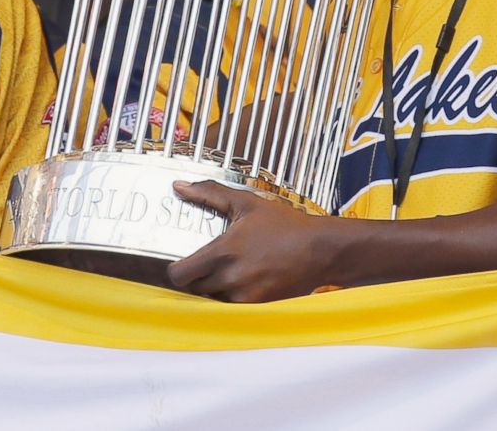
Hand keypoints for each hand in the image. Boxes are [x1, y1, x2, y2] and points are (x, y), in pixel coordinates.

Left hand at [165, 180, 331, 301]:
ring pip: (212, 300)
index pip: (180, 274)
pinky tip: (243, 282)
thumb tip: (179, 187)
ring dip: (213, 290)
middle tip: (204, 266)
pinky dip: (232, 298)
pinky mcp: (258, 308)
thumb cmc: (285, 225)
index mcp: (223, 253)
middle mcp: (230, 279)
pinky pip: (233, 308)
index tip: (181, 264)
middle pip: (193, 289)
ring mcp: (244, 296)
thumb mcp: (246, 203)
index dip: (176, 270)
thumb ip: (210, 194)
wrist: (320, 250)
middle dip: (195, 279)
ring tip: (226, 273)